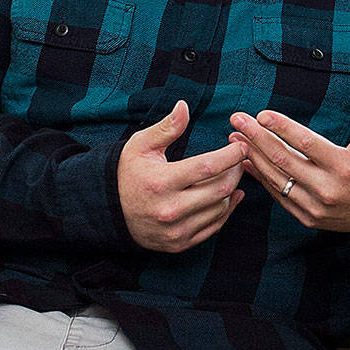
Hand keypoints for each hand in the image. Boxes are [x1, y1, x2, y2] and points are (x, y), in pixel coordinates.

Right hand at [117, 100, 246, 252]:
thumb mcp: (141, 145)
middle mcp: (169, 209)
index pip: (208, 167)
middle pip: (220, 189)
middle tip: (240, 159)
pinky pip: (214, 227)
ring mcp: (176, 230)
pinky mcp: (180, 244)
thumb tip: (184, 106)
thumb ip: (166, 127)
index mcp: (161, 182)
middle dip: (236, 171)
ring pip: (220, 208)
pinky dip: (226, 210)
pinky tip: (230, 196)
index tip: (241, 145)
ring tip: (231, 174)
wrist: (108, 211)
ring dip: (232, 190)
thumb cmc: (127, 172)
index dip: (231, 155)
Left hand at [230, 94, 349, 233]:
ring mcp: (315, 206)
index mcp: (344, 166)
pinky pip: (279, 195)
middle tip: (237, 120)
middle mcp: (327, 188)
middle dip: (256, 137)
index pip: (306, 143)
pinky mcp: (308, 217)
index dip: (282, 127)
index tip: (261, 114)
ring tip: (235, 138)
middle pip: (283, 159)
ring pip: (276, 178)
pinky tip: (248, 161)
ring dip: (252, 156)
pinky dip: (261, 178)